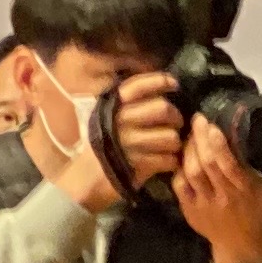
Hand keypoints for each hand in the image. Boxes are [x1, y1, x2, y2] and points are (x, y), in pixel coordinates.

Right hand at [51, 71, 180, 213]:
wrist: (85, 181)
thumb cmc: (100, 147)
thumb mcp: (106, 119)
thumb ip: (128, 106)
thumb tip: (159, 91)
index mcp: (112, 107)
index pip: (138, 86)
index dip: (159, 81)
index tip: (174, 84)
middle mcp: (120, 121)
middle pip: (163, 109)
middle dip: (176, 117)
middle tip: (175, 124)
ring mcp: (129, 143)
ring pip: (170, 136)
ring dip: (175, 143)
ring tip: (170, 147)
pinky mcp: (138, 165)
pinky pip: (168, 159)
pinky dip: (171, 162)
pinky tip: (166, 162)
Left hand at [177, 113, 261, 262]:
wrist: (243, 247)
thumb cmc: (258, 213)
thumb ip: (257, 169)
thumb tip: (245, 137)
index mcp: (245, 191)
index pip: (229, 165)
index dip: (218, 144)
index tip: (213, 125)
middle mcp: (224, 197)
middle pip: (207, 164)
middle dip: (200, 139)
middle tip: (197, 119)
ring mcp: (205, 205)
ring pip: (191, 173)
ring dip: (189, 151)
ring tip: (190, 134)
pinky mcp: (191, 210)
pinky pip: (180, 186)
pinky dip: (178, 169)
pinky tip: (181, 156)